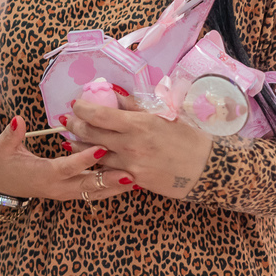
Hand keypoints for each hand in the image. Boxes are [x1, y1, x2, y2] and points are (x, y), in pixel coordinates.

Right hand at [0, 115, 136, 203]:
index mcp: (43, 174)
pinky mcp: (70, 194)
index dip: (84, 159)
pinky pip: (93, 194)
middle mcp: (57, 188)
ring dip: (115, 187)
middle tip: (131, 172)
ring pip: (94, 193)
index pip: (66, 167)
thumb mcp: (3, 148)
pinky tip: (127, 182)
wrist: (1, 185)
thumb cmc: (3, 164)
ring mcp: (65, 193)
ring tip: (137, 179)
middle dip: (109, 179)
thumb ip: (12, 134)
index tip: (102, 147)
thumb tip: (18, 119)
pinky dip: (110, 189)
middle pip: (87, 185)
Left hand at [66, 98, 212, 197]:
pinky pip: (108, 172)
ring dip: (78, 147)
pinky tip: (88, 160)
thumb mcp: (164, 115)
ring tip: (69, 140)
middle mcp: (130, 144)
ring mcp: (130, 165)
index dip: (82, 108)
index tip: (76, 104)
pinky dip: (95, 164)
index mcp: (138, 124)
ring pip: (94, 156)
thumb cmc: (189, 138)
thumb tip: (115, 95)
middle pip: (91, 134)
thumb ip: (136, 106)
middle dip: (75, 126)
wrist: (209, 169)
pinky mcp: (134, 180)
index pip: (99, 115)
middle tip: (67, 121)